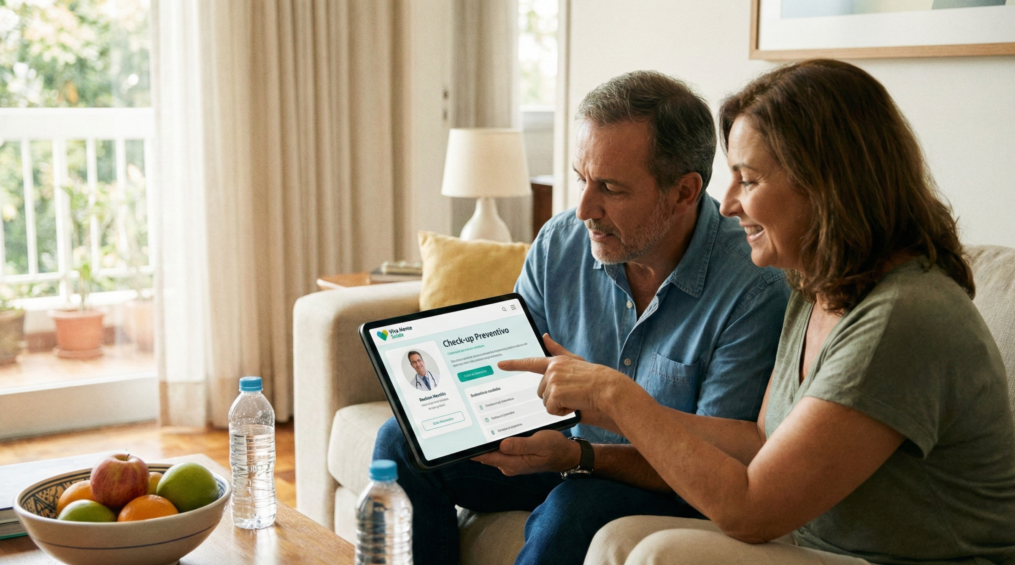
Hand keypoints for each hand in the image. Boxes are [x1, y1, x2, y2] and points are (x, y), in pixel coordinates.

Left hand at [473, 430, 579, 475]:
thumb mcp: (540, 443)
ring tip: (478, 421)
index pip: (487, 457)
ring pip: (493, 449)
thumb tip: (502, 444)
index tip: (462, 439)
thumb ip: (521, 445)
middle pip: (487, 453)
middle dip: (479, 440)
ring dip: (488, 438)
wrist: (565, 454)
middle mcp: (509, 464)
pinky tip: (494, 426)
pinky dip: (496, 438)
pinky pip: (500, 447)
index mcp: (513, 463)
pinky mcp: (514, 456)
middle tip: (469, 422)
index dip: (473, 449)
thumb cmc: (554, 448)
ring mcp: (510, 461)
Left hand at [498, 336, 632, 416]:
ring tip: (576, 399)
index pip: (531, 362)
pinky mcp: (555, 392)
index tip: (500, 364)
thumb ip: (557, 351)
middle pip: (541, 392)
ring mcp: (553, 380)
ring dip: (559, 405)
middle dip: (554, 398)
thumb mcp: (575, 361)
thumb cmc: (595, 378)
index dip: (514, 364)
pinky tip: (575, 405)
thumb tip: (545, 336)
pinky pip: (551, 410)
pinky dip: (562, 412)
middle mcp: (552, 369)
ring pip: (545, 402)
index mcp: (555, 362)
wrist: (608, 388)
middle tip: (572, 395)